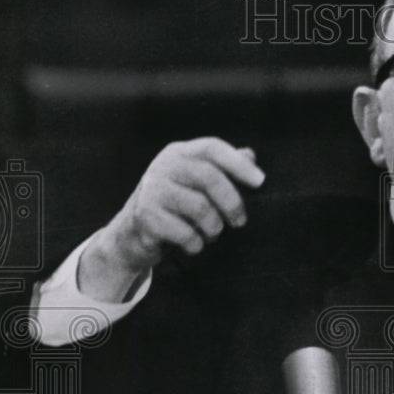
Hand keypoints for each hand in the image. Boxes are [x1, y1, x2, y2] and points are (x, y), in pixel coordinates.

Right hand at [77, 137, 264, 300]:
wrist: (132, 233)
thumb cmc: (176, 205)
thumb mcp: (196, 182)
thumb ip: (222, 168)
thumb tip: (250, 155)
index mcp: (179, 153)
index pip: (212, 148)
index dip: (239, 164)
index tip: (260, 182)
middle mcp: (163, 166)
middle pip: (209, 177)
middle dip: (232, 203)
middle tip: (239, 222)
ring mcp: (152, 190)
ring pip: (200, 207)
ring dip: (214, 228)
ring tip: (212, 234)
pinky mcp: (145, 216)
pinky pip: (185, 232)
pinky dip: (196, 243)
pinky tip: (194, 245)